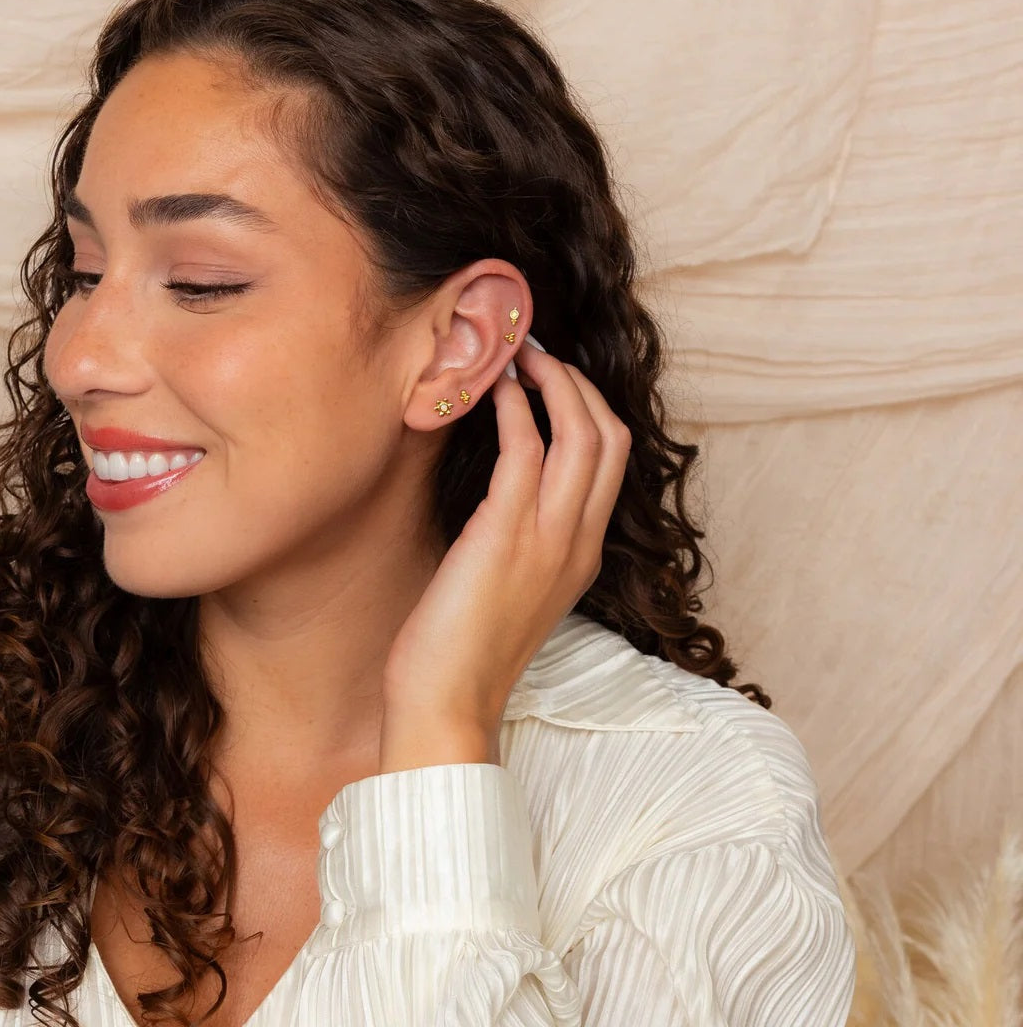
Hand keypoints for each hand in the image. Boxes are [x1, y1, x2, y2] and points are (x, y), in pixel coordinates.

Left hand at [379, 335, 631, 771]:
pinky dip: (516, 407)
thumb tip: (499, 492)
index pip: (613, 460)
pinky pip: (527, 447)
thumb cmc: (463, 649)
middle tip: (537, 354)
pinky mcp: (508, 533)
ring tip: (518, 355)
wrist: (446, 704)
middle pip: (611, 436)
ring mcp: (550, 537)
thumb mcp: (509, 586)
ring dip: (553, 382)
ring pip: (583, 433)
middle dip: (579, 384)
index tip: (552, 379)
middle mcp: (579, 540)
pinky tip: (494, 390)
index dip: (588, 408)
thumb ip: (520, 538)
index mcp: (582, 553)